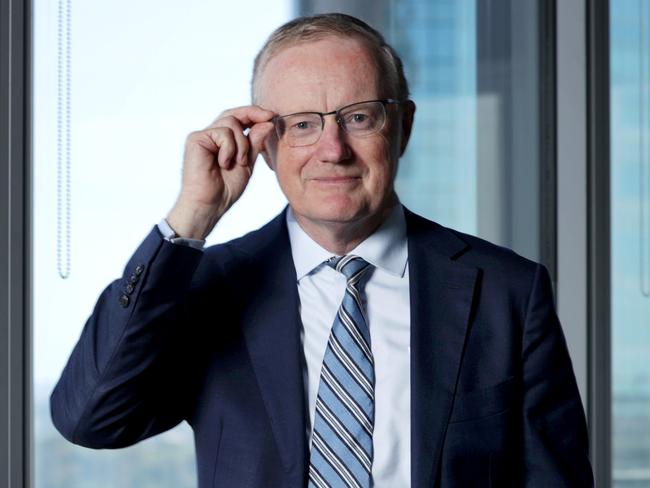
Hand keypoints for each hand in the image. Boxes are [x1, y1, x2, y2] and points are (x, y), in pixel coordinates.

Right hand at [167, 106, 274, 238]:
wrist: (210, 205)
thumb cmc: (226, 189)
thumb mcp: (247, 163)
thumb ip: (255, 143)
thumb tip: (267, 122)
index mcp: (224, 141)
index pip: (239, 119)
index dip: (255, 114)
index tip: (272, 115)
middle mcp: (212, 135)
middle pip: (233, 114)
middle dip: (253, 113)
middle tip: (269, 117)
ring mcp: (203, 136)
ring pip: (231, 122)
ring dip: (242, 143)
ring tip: (239, 162)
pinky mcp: (196, 139)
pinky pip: (222, 132)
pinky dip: (229, 148)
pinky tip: (224, 163)